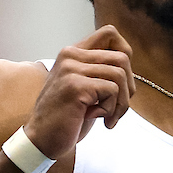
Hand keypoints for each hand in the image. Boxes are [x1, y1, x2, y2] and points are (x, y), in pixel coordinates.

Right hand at [23, 26, 135, 159]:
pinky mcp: (75, 86)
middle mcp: (70, 55)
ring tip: (109, 117)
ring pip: (119, 75)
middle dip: (129, 87)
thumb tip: (127, 59)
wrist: (42, 139)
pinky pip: (112, 90)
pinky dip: (111, 109)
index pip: (109, 33)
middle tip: (118, 107)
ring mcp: (71, 69)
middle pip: (122, 57)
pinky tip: (97, 118)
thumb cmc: (68, 116)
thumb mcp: (85, 86)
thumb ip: (100, 70)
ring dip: (121, 102)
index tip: (122, 79)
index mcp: (73, 53)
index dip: (125, 52)